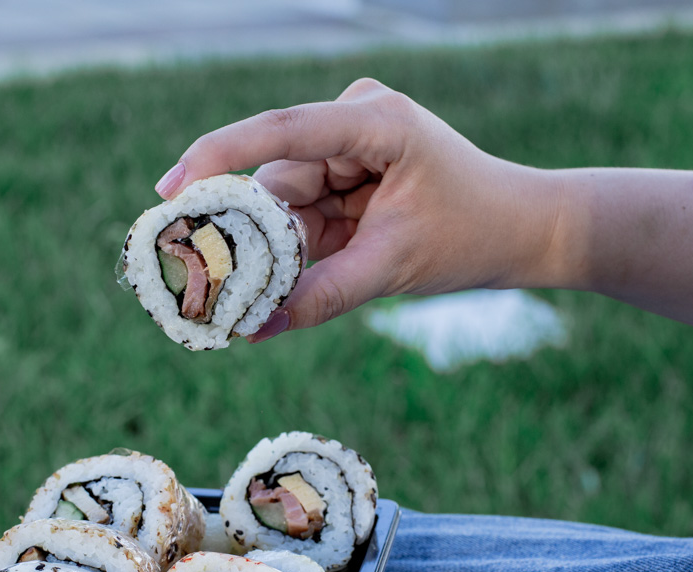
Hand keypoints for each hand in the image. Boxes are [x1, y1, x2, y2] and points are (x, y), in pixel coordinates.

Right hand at [154, 78, 563, 341]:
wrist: (522, 231)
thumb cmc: (472, 235)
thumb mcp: (393, 266)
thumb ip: (322, 295)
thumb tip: (254, 330)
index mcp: (376, 122)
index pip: (285, 132)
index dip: (221, 156)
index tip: (171, 190)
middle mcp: (356, 120)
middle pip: (280, 180)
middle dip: (264, 237)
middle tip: (232, 289)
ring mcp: (351, 143)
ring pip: (287, 202)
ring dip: (293, 248)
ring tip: (320, 283)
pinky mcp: (348, 169)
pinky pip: (304, 210)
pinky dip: (305, 246)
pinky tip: (321, 266)